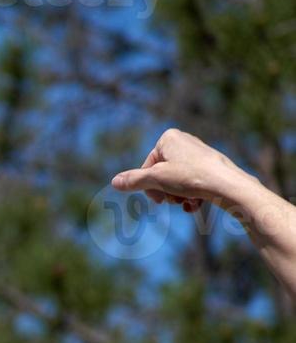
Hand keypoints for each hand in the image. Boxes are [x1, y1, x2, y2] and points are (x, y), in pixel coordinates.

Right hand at [111, 129, 254, 213]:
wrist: (228, 185)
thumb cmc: (191, 177)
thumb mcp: (156, 179)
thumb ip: (133, 181)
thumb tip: (114, 182)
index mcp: (168, 138)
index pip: (147, 167)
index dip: (150, 186)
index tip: (160, 198)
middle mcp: (183, 141)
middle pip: (161, 174)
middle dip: (165, 192)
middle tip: (174, 201)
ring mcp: (197, 152)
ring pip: (176, 181)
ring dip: (177, 196)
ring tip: (188, 202)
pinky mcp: (209, 165)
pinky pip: (190, 181)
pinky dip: (190, 195)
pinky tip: (196, 205)